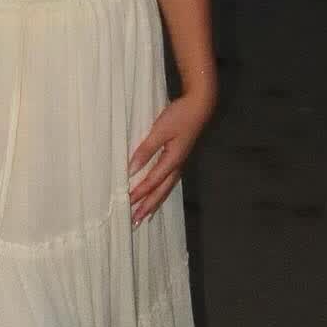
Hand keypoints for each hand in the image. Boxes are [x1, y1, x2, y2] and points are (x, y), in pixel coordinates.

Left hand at [127, 89, 213, 226]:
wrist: (200, 105)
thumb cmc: (180, 116)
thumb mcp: (160, 131)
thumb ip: (146, 150)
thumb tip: (132, 169)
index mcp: (172, 161)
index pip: (152, 182)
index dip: (138, 194)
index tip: (126, 204)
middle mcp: (177, 166)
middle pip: (160, 192)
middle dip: (147, 207)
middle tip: (135, 221)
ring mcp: (180, 162)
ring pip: (166, 188)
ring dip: (154, 202)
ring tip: (145, 215)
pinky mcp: (179, 157)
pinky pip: (168, 181)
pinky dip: (160, 191)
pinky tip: (156, 193)